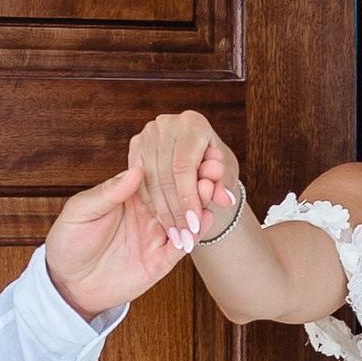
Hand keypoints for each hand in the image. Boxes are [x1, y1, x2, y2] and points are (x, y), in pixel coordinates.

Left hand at [44, 162, 198, 317]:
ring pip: (186, 216)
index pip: (158, 175)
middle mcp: (147, 213)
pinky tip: (206, 217)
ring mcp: (156, 236)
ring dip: (200, 202)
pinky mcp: (160, 260)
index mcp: (129, 196)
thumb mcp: (81, 212)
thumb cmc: (69, 242)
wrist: (66, 283)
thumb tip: (135, 169)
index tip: (192, 150)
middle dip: (196, 179)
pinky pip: (183, 244)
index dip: (175, 164)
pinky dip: (197, 231)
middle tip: (211, 167)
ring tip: (212, 189)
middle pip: (178, 192)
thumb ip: (108, 192)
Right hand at [130, 110, 240, 250]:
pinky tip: (162, 222)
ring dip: (162, 212)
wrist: (198, 151)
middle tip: (184, 237)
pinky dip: (151, 204)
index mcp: (192, 123)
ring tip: (175, 235)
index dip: (188, 199)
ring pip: (149, 181)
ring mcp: (147, 134)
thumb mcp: (223, 174)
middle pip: (165, 175)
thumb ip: (222, 186)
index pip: (185, 167)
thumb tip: (226, 200)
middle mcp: (166, 124)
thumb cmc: (213, 162)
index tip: (194, 226)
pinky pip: (139, 182)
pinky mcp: (135, 146)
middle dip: (175, 211)